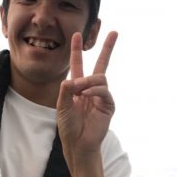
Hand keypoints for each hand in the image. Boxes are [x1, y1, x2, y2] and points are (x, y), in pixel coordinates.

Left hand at [56, 31, 117, 173]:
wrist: (78, 143)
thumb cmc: (69, 127)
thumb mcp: (62, 106)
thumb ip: (65, 90)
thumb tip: (73, 79)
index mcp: (78, 88)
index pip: (78, 65)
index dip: (76, 50)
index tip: (76, 35)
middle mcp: (91, 89)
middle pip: (100, 64)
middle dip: (107, 48)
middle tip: (114, 32)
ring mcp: (101, 96)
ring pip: (99, 78)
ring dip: (87, 82)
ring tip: (79, 92)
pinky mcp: (108, 105)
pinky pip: (103, 90)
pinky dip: (93, 91)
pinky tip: (85, 95)